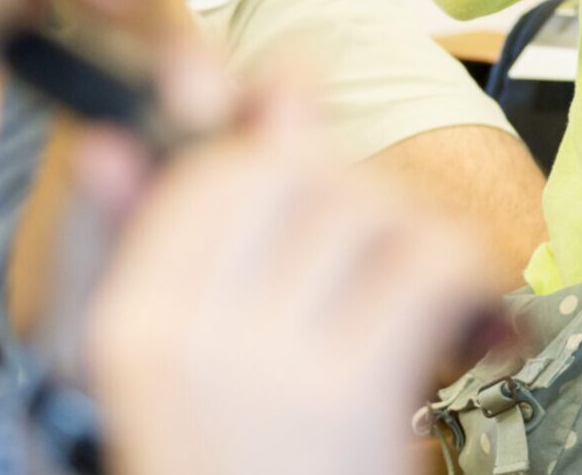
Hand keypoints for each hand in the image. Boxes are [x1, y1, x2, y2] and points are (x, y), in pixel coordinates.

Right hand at [78, 88, 488, 474]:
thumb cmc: (246, 470)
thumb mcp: (185, 374)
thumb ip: (163, 245)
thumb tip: (108, 140)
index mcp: (130, 328)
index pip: (210, 170)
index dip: (280, 151)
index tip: (323, 178)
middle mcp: (185, 339)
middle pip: (291, 169)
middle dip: (355, 183)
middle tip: (384, 243)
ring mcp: (266, 366)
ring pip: (367, 204)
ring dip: (417, 231)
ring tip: (426, 292)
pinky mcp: (352, 393)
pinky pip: (428, 260)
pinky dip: (470, 278)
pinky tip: (473, 324)